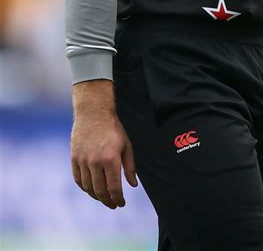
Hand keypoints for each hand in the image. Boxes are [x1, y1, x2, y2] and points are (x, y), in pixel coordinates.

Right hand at [71, 80, 137, 208]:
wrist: (93, 113)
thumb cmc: (113, 129)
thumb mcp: (126, 145)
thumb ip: (130, 166)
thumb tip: (133, 185)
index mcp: (110, 159)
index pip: (114, 187)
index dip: (118, 199)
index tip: (121, 203)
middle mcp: (95, 162)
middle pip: (100, 191)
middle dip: (108, 201)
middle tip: (113, 204)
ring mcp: (83, 160)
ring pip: (88, 187)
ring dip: (96, 196)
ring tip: (103, 197)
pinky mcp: (74, 158)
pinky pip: (78, 179)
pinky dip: (84, 188)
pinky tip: (91, 189)